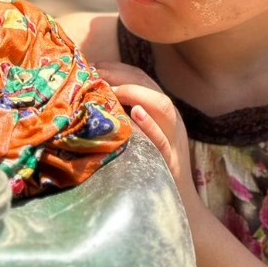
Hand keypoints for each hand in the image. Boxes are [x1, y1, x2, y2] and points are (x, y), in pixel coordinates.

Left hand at [95, 61, 193, 195]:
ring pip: (162, 106)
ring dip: (136, 93)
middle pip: (149, 85)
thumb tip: (89, 97)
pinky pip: (163, 139)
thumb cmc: (150, 165)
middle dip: (121, 74)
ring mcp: (174, 137)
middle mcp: (170, 118)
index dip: (117, 68)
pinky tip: (136, 114)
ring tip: (112, 88)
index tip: (93, 64)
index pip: (140, 77)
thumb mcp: (138, 135)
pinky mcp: (172, 159)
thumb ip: (123, 115)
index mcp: (160, 110)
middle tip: (94, 72)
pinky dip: (150, 124)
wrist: (177, 202)